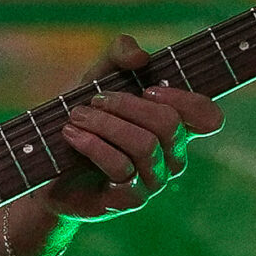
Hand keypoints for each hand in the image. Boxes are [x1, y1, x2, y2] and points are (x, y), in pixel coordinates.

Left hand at [53, 35, 222, 220]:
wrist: (47, 163)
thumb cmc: (82, 118)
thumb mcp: (97, 77)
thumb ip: (119, 55)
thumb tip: (141, 57)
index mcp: (173, 128)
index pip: (208, 117)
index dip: (188, 100)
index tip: (149, 88)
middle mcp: (170, 157)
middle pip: (169, 125)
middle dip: (127, 105)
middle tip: (94, 99)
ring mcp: (152, 181)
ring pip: (145, 146)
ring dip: (105, 124)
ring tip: (75, 116)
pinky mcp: (128, 200)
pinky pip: (121, 169)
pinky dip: (93, 146)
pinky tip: (72, 135)